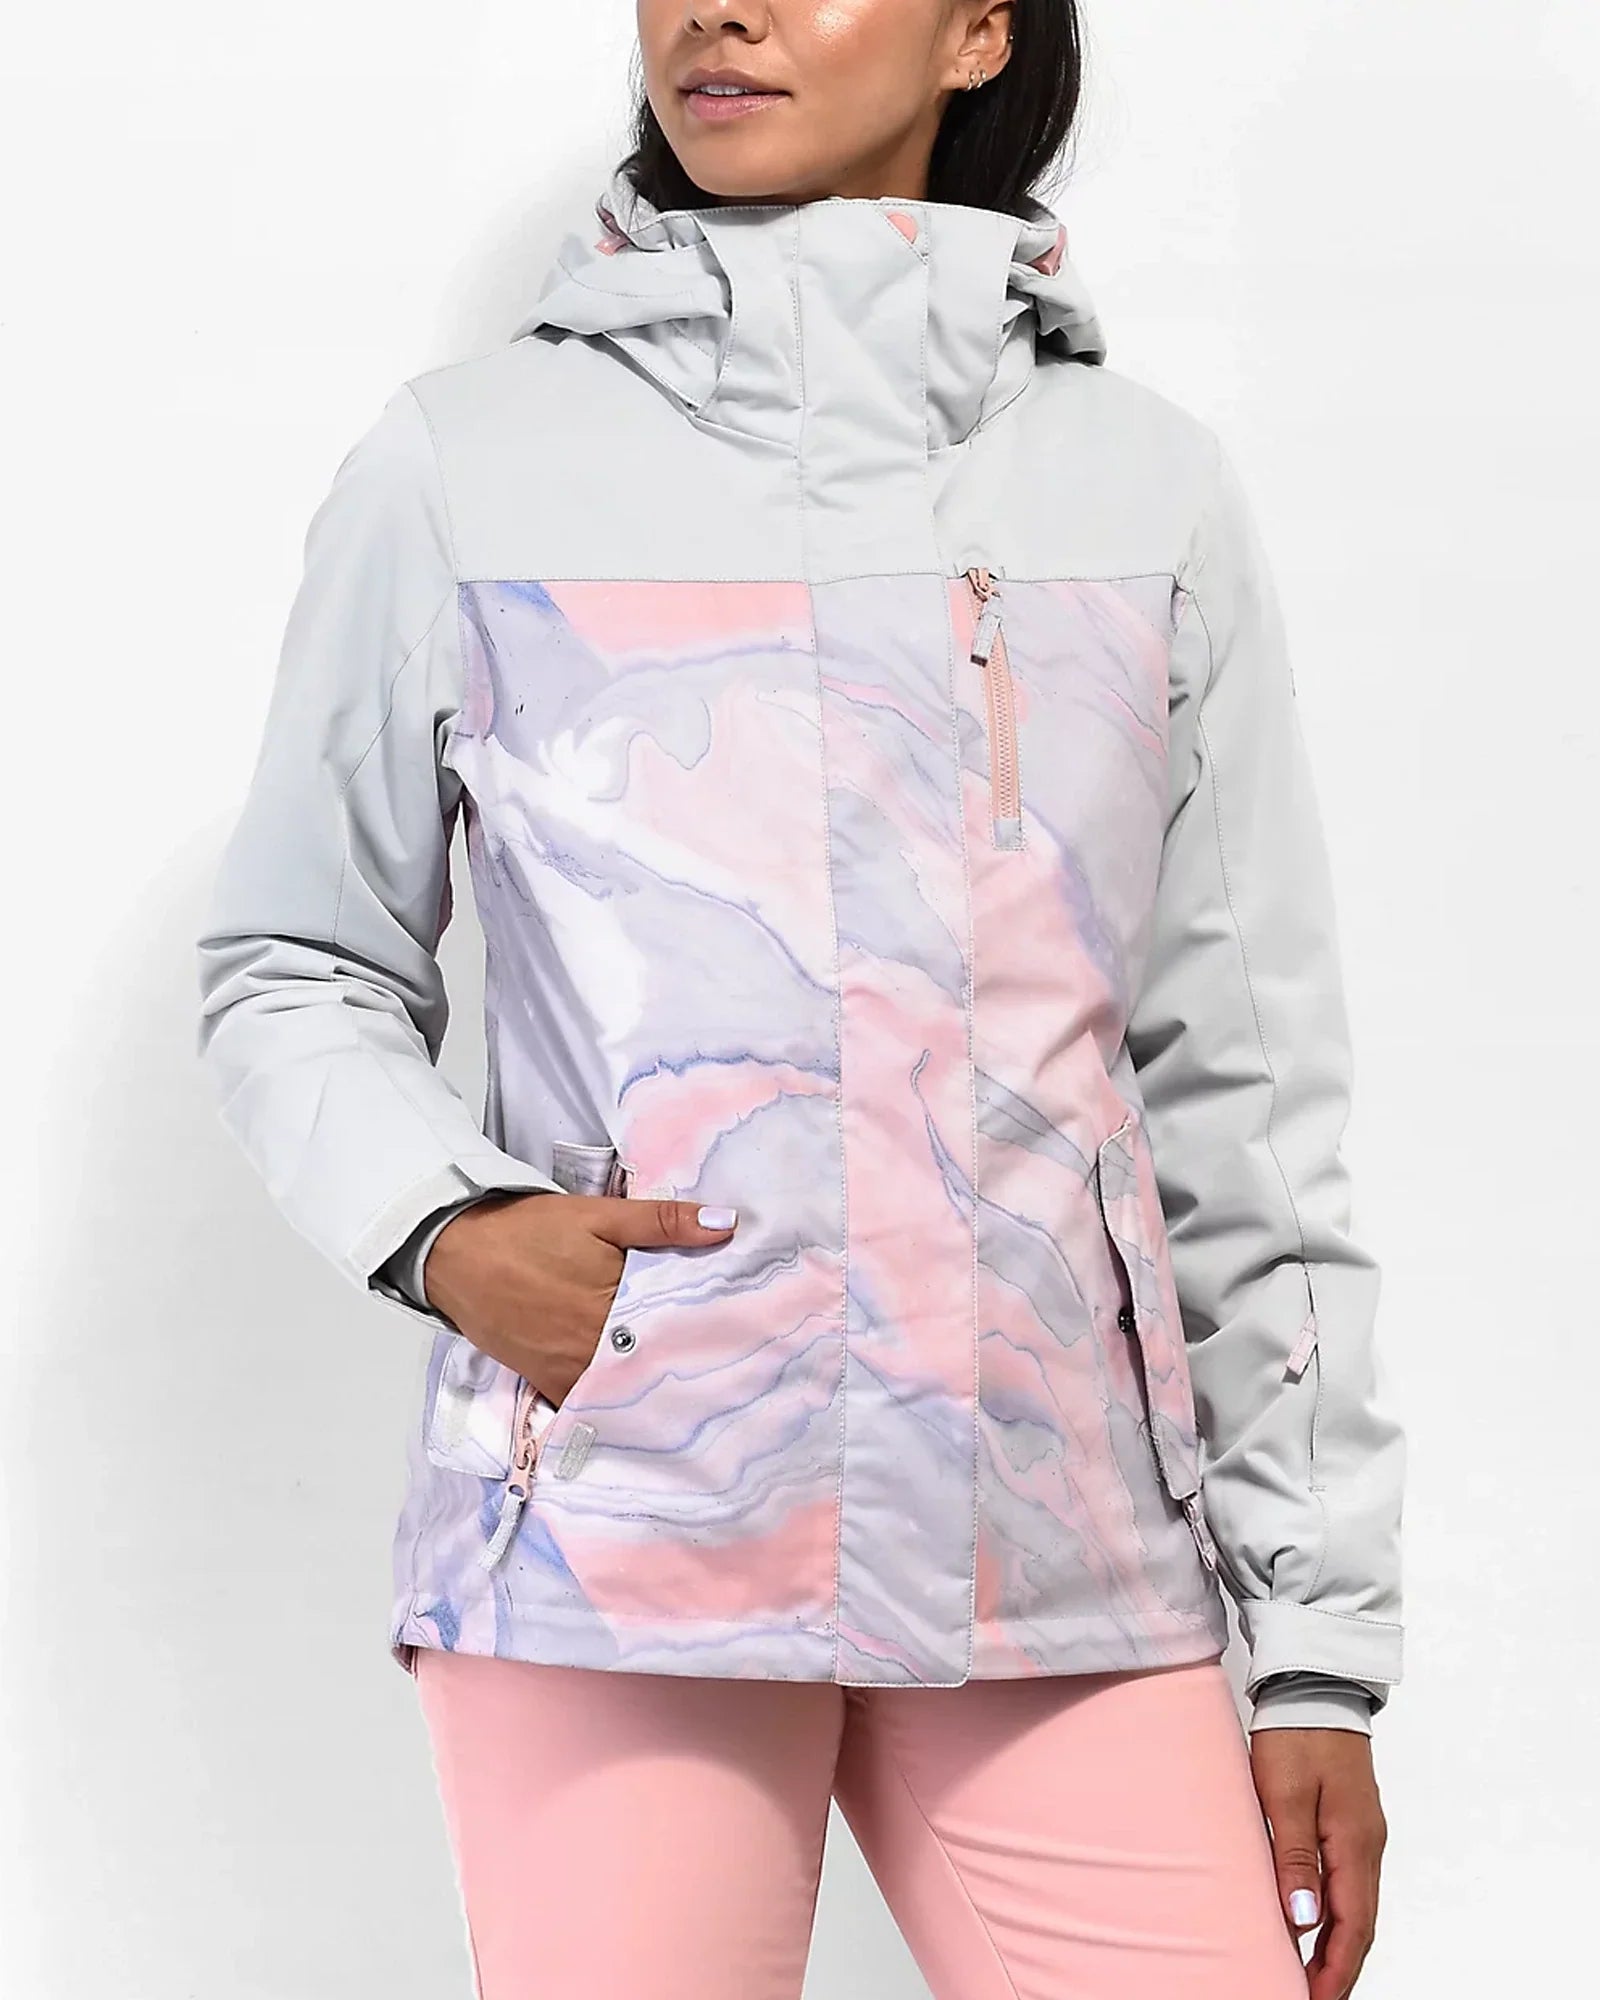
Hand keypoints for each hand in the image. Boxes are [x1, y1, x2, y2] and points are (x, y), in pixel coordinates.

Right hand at [421, 1191, 737, 1404]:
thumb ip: (662, 1221)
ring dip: (656, 1391)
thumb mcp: (599, 1214)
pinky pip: (588, 1404)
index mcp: (613, 1304)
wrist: (456, 1252)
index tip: (746, 1344)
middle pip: (654, 1366)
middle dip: (689, 1368)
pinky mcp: (545, 1380)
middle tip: (737, 1375)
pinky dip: (614, 1406)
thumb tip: (727, 1225)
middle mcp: (593, 1347)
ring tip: (702, 1397)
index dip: (710, 1336)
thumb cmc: (529, 1230)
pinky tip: (643, 1408)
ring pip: (624, 1391)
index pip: (676, 1329)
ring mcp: (568, 1370)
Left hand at [1250, 1728, 1388, 1999]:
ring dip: (1337, 1943)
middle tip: (1309, 1997)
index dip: (1335, 1970)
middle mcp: (1367, 1844)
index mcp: (1355, 1842)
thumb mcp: (1284, 1795)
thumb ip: (1295, 1858)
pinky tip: (1314, 1922)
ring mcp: (1362, 1833)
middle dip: (1339, 1967)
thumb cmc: (1296, 1733)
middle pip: (1360, 1923)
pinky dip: (1336, 1912)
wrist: (1313, 1684)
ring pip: (1355, 1904)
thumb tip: (1306, 1922)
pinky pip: (1348, 1880)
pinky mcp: (1349, 1821)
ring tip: (1309, 1973)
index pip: (1353, 1925)